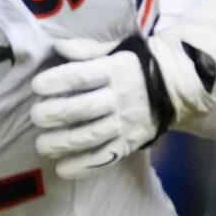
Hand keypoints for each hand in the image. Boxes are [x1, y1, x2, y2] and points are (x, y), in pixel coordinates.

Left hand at [28, 36, 160, 178]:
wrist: (179, 85)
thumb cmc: (137, 66)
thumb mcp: (117, 51)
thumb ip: (88, 50)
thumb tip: (60, 46)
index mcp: (115, 71)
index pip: (82, 76)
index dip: (57, 81)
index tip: (37, 86)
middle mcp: (120, 98)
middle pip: (83, 108)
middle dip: (55, 113)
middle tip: (36, 117)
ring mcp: (126, 122)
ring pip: (92, 136)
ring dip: (63, 143)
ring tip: (42, 146)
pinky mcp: (130, 142)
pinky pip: (107, 157)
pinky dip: (84, 166)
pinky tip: (62, 169)